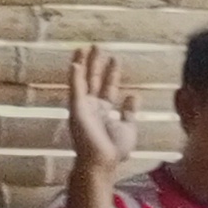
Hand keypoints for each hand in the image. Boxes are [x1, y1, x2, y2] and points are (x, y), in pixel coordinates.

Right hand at [68, 47, 139, 174]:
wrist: (103, 161)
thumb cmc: (114, 149)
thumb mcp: (128, 127)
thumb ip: (130, 111)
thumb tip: (133, 95)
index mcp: (104, 110)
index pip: (108, 86)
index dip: (112, 73)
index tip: (114, 59)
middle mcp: (92, 105)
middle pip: (94, 79)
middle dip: (95, 63)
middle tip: (96, 46)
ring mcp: (83, 106)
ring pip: (83, 80)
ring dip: (83, 64)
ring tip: (84, 48)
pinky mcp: (77, 108)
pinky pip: (75, 89)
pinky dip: (74, 76)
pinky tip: (74, 63)